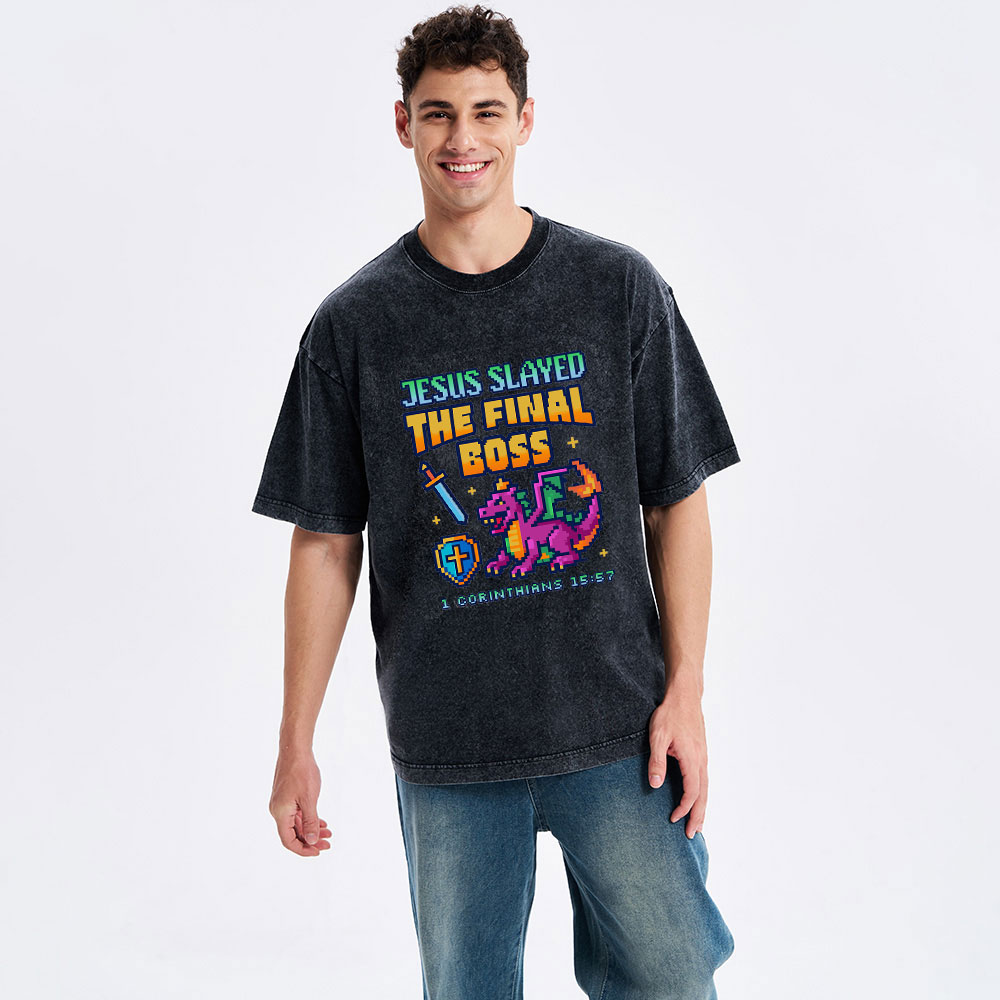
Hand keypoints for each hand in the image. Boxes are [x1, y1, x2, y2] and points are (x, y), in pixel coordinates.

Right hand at [269, 750, 332, 856]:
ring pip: (296, 823)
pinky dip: (308, 819)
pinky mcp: (287, 796)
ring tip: (328, 832)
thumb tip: (311, 841)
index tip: (318, 851)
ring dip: (311, 830)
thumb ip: (310, 822)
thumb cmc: (301, 772)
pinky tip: (321, 822)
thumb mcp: (309, 799)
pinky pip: (296, 814)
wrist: (295, 749)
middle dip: (310, 840)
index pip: (288, 840)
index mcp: (280, 813)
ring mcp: (282, 803)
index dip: (303, 849)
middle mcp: (278, 810)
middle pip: (293, 833)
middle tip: (328, 843)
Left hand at [647, 682, 707, 839]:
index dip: (684, 808)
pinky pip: (704, 779)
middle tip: (693, 835)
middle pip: (703, 795)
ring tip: (698, 825)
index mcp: (691, 758)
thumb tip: (656, 785)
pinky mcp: (701, 753)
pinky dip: (702, 795)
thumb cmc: (670, 714)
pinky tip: (697, 800)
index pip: (691, 791)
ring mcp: (703, 757)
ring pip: (706, 788)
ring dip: (702, 807)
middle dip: (698, 816)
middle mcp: (701, 760)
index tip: (673, 819)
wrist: (685, 696)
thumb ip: (656, 760)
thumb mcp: (657, 735)